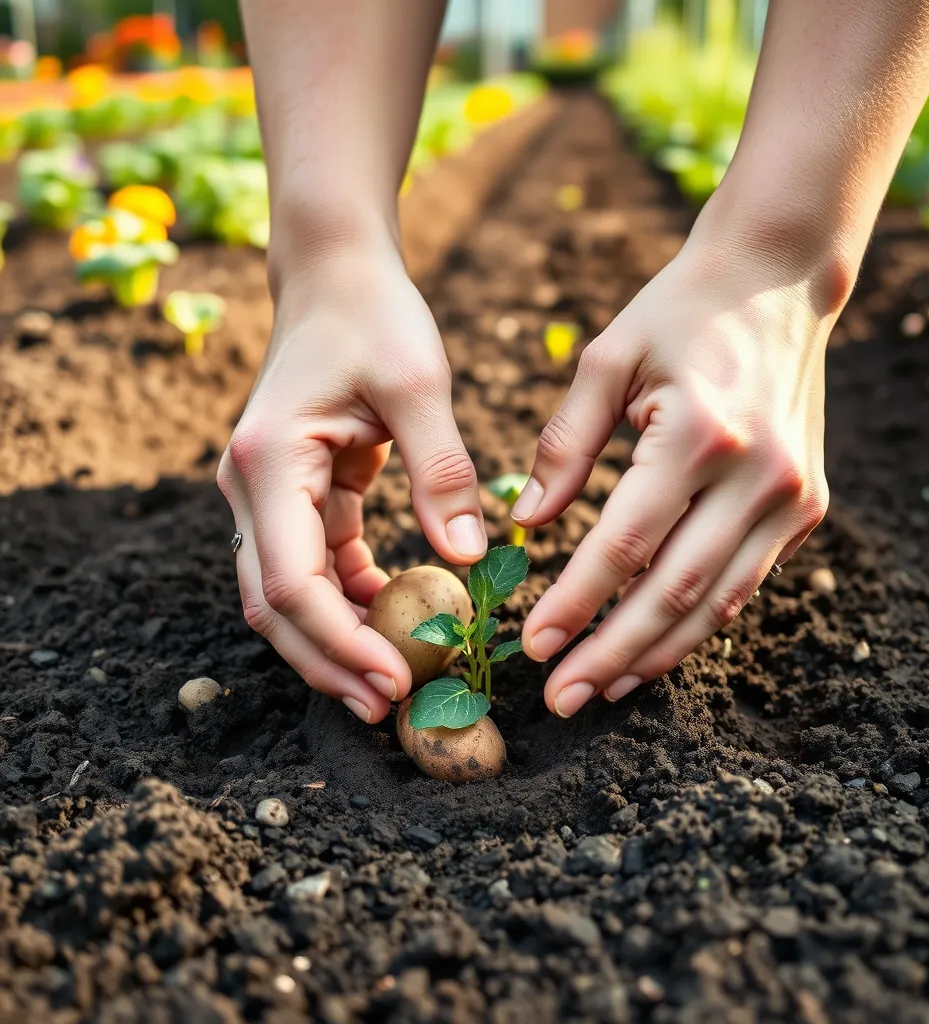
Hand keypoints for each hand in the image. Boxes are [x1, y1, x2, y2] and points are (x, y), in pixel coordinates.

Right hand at [217, 248, 485, 722]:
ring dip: (337, 641)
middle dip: (331, 662)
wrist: (336, 277)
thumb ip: (442, 471)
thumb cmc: (374, 317)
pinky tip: (394, 618)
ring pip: (288, 595)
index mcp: (268, 462)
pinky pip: (313, 565)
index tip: (398, 680)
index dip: (341, 642)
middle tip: (392, 708)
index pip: (292, 582)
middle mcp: (249, 487)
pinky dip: (348, 601)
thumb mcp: (418, 384)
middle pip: (275, 606)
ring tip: (396, 681)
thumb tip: (468, 558)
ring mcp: (265, 494)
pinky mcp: (294, 495)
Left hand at [514, 213, 836, 716]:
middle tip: (561, 698)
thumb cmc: (677, 313)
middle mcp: (759, 475)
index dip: (576, 602)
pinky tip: (654, 644)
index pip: (626, 544)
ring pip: (718, 603)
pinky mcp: (808, 506)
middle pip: (675, 593)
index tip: (534, 645)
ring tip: (603, 688)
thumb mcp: (607, 359)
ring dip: (657, 653)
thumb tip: (526, 523)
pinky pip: (746, 582)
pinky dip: (698, 621)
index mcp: (699, 434)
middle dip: (612, 653)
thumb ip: (564, 445)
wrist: (777, 282)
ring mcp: (793, 496)